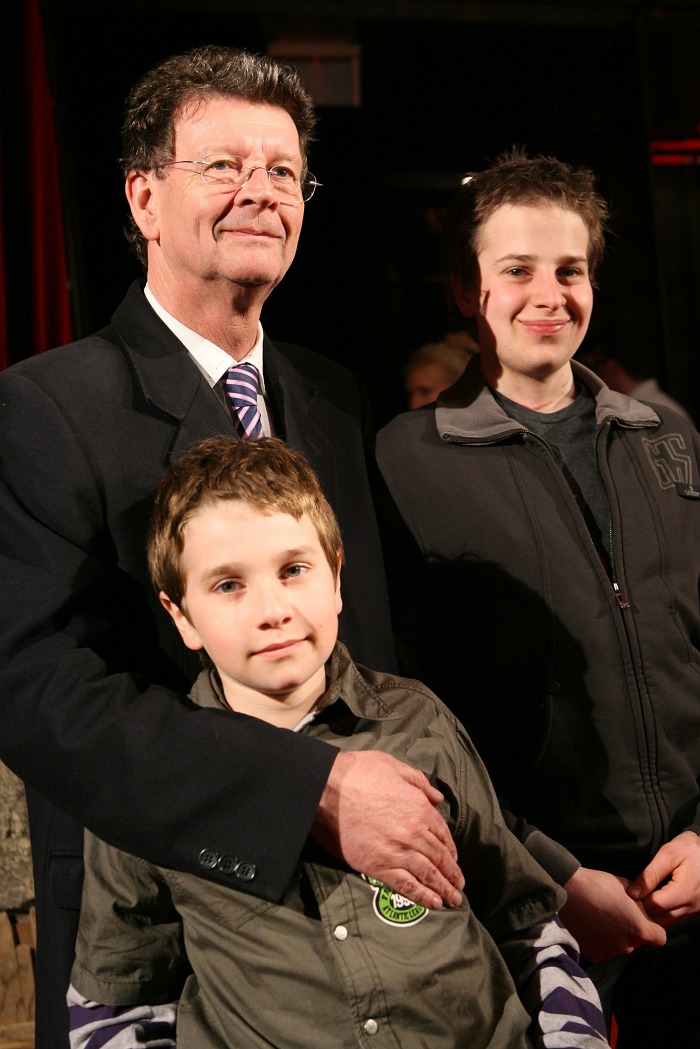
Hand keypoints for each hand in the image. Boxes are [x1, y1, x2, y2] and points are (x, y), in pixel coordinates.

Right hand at [311, 750, 464, 909]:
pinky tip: (433, 904)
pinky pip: (407, 885)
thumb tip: (436, 797)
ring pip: (428, 874)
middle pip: (439, 857)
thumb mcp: (394, 766)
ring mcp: (398, 851)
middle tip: (458, 886)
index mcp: (420, 808)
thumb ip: (419, 782)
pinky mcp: (379, 866)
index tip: (453, 859)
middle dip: (452, 874)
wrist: (328, 789)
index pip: (443, 834)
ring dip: (443, 889)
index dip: (450, 849)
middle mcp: (414, 832)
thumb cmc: (359, 773)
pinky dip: (422, 896)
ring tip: (452, 899)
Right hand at [560, 866, 665, 961]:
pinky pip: (602, 949)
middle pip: (637, 942)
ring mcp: (609, 952)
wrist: (568, 891)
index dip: (654, 928)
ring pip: (619, 946)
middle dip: (631, 930)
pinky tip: (590, 925)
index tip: (643, 919)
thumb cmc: (599, 884)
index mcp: (640, 930)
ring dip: (614, 935)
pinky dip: (599, 940)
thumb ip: (641, 905)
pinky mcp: (593, 955)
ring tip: (600, 917)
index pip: (660, 938)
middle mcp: (627, 946)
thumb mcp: (629, 889)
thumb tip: (645, 911)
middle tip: (615, 913)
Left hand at [627, 831, 699, 926]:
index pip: (654, 906)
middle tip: (627, 900)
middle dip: (642, 911)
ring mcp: (694, 910)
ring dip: (651, 916)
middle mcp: (691, 906)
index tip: (624, 894)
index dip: (637, 902)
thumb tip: (632, 893)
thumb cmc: (689, 848)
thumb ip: (650, 874)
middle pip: (660, 919)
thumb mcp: (669, 854)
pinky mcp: (694, 909)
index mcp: (684, 893)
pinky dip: (661, 914)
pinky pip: (674, 918)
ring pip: (667, 922)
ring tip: (637, 902)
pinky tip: (650, 904)